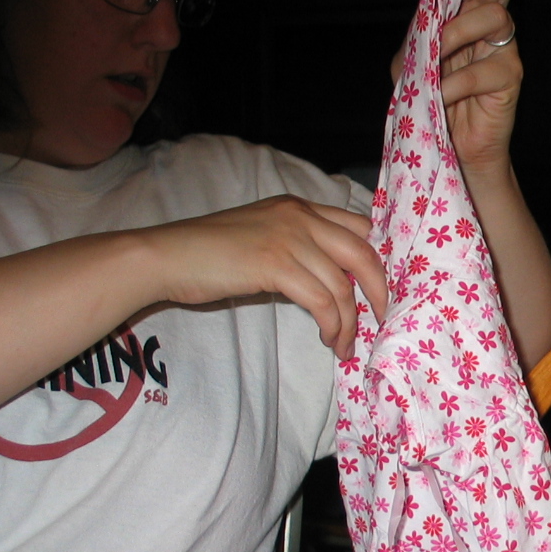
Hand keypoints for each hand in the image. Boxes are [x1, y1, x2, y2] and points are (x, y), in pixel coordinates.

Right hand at [137, 195, 388, 359]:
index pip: (359, 226)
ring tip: (344, 344)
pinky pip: (323, 301)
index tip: (380, 288)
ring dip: (350, 322)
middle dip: (379, 290)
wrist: (167, 256)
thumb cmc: (209, 253)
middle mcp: (300, 216)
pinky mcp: (276, 264)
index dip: (377, 258)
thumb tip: (335, 282)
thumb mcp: (263, 238)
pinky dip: (332, 326)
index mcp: (299, 207)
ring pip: (343, 285)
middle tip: (383, 319)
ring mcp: (289, 238)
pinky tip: (329, 339)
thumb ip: (298, 249)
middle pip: (364, 253)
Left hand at [389, 0, 521, 174]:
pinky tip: (440, 95)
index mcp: (466, 13)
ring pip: (493, 16)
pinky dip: (454, 82)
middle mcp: (490, 24)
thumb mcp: (412, 61)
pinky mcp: (510, 77)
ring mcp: (503, 48)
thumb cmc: (435, 100)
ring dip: (455, 34)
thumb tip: (424, 13)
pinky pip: (482, 69)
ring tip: (434, 60)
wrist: (453, 146)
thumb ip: (418, 33)